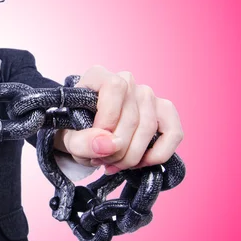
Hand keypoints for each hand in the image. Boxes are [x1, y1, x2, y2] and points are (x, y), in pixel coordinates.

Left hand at [54, 65, 183, 174]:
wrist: (84, 140)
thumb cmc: (75, 133)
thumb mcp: (67, 139)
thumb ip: (81, 141)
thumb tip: (110, 144)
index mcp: (99, 76)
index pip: (115, 88)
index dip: (108, 118)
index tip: (95, 141)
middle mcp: (126, 81)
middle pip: (132, 116)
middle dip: (116, 149)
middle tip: (101, 161)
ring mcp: (148, 96)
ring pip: (149, 127)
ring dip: (132, 156)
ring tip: (113, 164)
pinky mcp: (164, 113)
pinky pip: (174, 133)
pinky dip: (158, 154)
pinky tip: (139, 163)